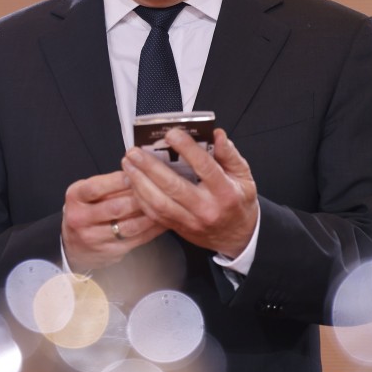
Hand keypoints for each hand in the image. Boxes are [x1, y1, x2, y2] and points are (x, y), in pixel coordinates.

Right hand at [61, 171, 166, 271]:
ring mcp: (95, 238)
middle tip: (157, 189)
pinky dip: (153, 229)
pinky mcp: (110, 252)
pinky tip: (163, 220)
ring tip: (165, 205)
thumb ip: (109, 183)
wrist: (74, 245)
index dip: (117, 181)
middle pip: (115, 208)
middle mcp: (81, 219)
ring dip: (150, 215)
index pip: (96, 188)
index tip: (135, 174)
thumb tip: (138, 171)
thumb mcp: (87, 192)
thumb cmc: (86, 211)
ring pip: (129, 226)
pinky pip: (137, 240)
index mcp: (75, 197)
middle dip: (139, 198)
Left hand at [122, 128, 257, 257]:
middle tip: (135, 151)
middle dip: (150, 167)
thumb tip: (217, 135)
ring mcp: (190, 221)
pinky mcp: (178, 228)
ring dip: (139, 182)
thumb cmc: (238, 202)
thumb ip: (229, 154)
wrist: (237, 237)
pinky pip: (154, 214)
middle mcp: (206, 208)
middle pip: (174, 186)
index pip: (204, 167)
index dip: (187, 148)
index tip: (172, 134)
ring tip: (128, 164)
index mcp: (225, 192)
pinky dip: (140, 197)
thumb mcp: (243, 176)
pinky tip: (134, 182)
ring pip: (159, 203)